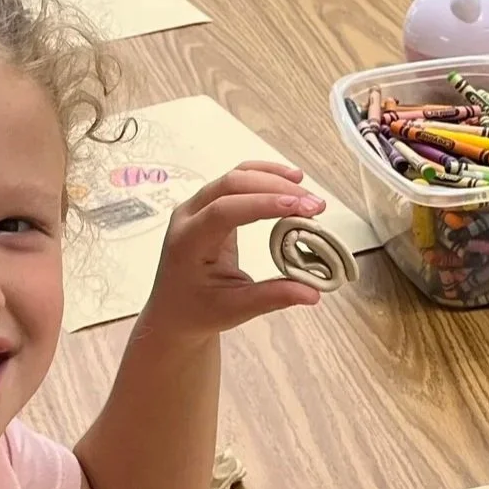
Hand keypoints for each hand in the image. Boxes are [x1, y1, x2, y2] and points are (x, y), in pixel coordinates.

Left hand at [143, 161, 328, 334]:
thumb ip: (273, 297)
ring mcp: (196, 206)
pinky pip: (237, 182)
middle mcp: (188, 216)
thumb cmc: (198, 312)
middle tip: (315, 206)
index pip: (224, 210)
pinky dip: (264, 177)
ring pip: (235, 177)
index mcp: (188, 241)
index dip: (263, 204)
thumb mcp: (235, 310)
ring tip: (308, 193)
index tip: (300, 208)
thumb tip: (314, 293)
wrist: (173, 311)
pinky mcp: (209, 205)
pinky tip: (290, 180)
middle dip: (275, 188)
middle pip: (231, 185)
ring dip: (273, 179)